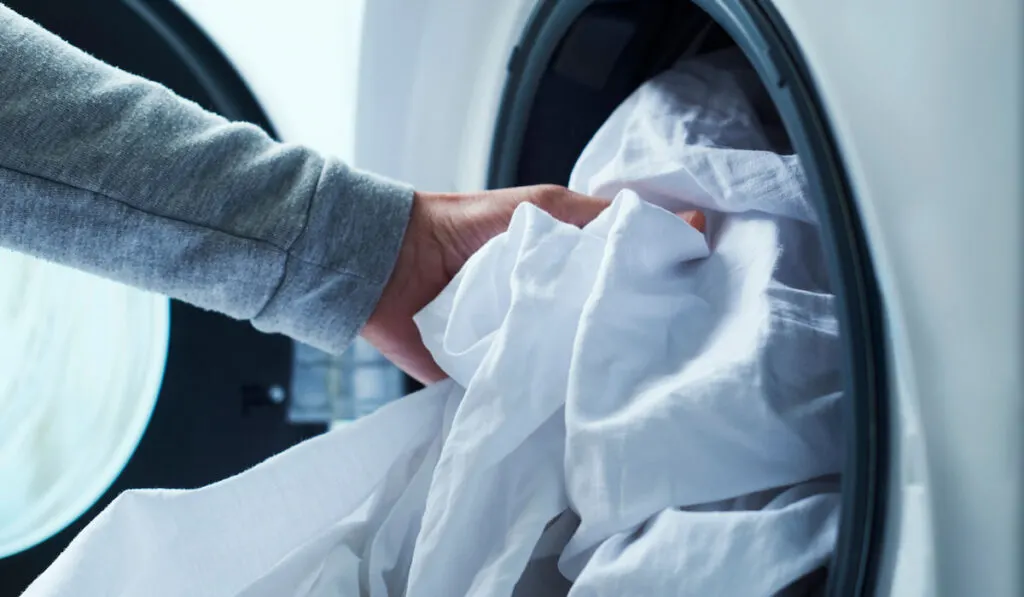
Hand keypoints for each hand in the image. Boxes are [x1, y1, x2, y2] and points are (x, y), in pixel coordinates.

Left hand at [362, 184, 704, 382]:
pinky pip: (529, 395)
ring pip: (570, 366)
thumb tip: (684, 219)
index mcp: (563, 274)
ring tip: (635, 380)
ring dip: (589, 370)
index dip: (653, 295)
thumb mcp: (542, 209)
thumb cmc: (464, 226)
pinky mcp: (494, 378)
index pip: (619, 288)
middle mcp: (548, 312)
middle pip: (599, 331)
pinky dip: (547, 399)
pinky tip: (582, 407)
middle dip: (627, 338)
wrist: (390, 262)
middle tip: (673, 351)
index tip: (696, 305)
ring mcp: (522, 346)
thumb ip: (602, 218)